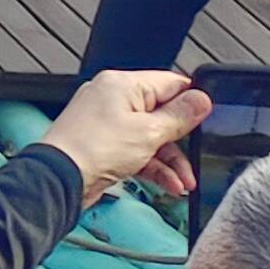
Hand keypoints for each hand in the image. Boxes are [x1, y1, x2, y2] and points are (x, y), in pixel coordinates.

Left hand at [41, 68, 206, 207]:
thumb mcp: (148, 132)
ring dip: (170, 161)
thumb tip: (201, 99)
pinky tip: (169, 184)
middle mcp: (112, 99)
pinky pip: (137, 152)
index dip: (192, 102)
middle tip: (195, 158)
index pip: (169, 84)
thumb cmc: (92, 149)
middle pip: (161, 114)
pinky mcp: (103, 146)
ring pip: (151, 138)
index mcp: (122, 84)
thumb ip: (179, 116)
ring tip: (183, 183)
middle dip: (181, 142)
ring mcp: (106, 123)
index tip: (210, 119)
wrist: (59, 179)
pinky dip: (153, 167)